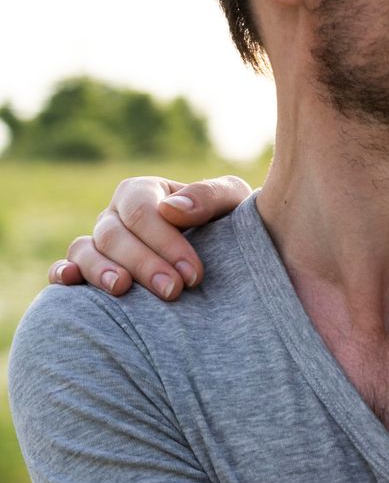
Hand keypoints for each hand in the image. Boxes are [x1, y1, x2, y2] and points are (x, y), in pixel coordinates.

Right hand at [50, 175, 253, 299]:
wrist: (228, 254)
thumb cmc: (231, 222)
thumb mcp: (231, 201)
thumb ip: (209, 197)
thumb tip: (171, 208)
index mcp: (144, 192)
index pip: (143, 212)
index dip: (166, 242)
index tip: (193, 273)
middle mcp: (115, 215)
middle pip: (114, 234)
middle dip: (144, 263)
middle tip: (173, 291)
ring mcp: (97, 242)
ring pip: (85, 250)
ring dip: (101, 270)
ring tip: (122, 289)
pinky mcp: (88, 269)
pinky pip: (64, 268)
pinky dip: (63, 273)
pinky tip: (71, 281)